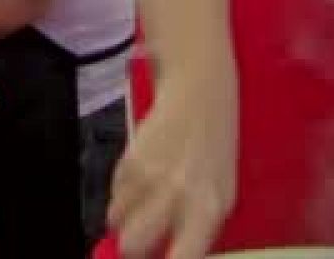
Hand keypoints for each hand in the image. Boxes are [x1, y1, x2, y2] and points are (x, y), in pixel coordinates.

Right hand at [108, 80, 237, 258]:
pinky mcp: (129, 160)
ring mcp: (152, 178)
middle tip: (136, 241)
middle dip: (130, 247)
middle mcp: (181, 196)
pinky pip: (113, 196)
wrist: (200, 91)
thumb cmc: (213, 145)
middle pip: (134, 247)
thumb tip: (167, 255)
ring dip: (124, 218)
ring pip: (117, 222)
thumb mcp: (220, 191)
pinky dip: (122, 193)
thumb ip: (197, 228)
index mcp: (211, 209)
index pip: (183, 258)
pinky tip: (141, 175)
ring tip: (143, 199)